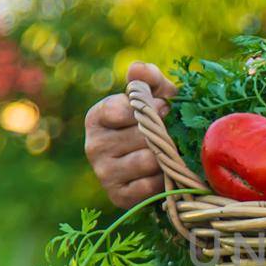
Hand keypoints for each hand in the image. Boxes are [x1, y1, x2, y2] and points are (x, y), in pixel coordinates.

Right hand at [84, 62, 176, 208]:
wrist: (161, 161)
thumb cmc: (158, 120)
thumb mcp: (156, 94)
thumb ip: (148, 78)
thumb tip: (136, 70)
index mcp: (96, 117)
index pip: (122, 110)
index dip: (150, 108)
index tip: (164, 108)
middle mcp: (93, 145)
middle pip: (140, 136)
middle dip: (162, 133)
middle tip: (172, 133)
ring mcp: (103, 173)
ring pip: (147, 160)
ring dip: (165, 156)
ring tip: (169, 152)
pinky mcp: (117, 196)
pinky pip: (150, 186)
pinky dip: (163, 180)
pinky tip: (165, 174)